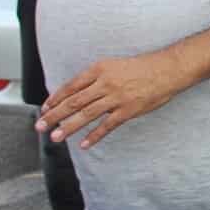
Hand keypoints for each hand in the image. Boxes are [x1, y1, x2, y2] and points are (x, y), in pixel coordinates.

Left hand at [37, 53, 185, 148]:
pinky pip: (107, 126)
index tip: (45, 108)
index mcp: (100, 69)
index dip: (56, 99)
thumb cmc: (143, 67)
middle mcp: (105, 83)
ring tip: (55, 137)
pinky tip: (84, 144)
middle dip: (54, 115)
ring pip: (86, 114)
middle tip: (40, 125)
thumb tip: (77, 93)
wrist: (168, 69)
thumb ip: (97, 78)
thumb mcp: (115, 65)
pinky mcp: (128, 110)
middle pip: (74, 101)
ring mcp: (116, 98)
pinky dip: (94, 136)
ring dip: (69, 127)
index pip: (71, 86)